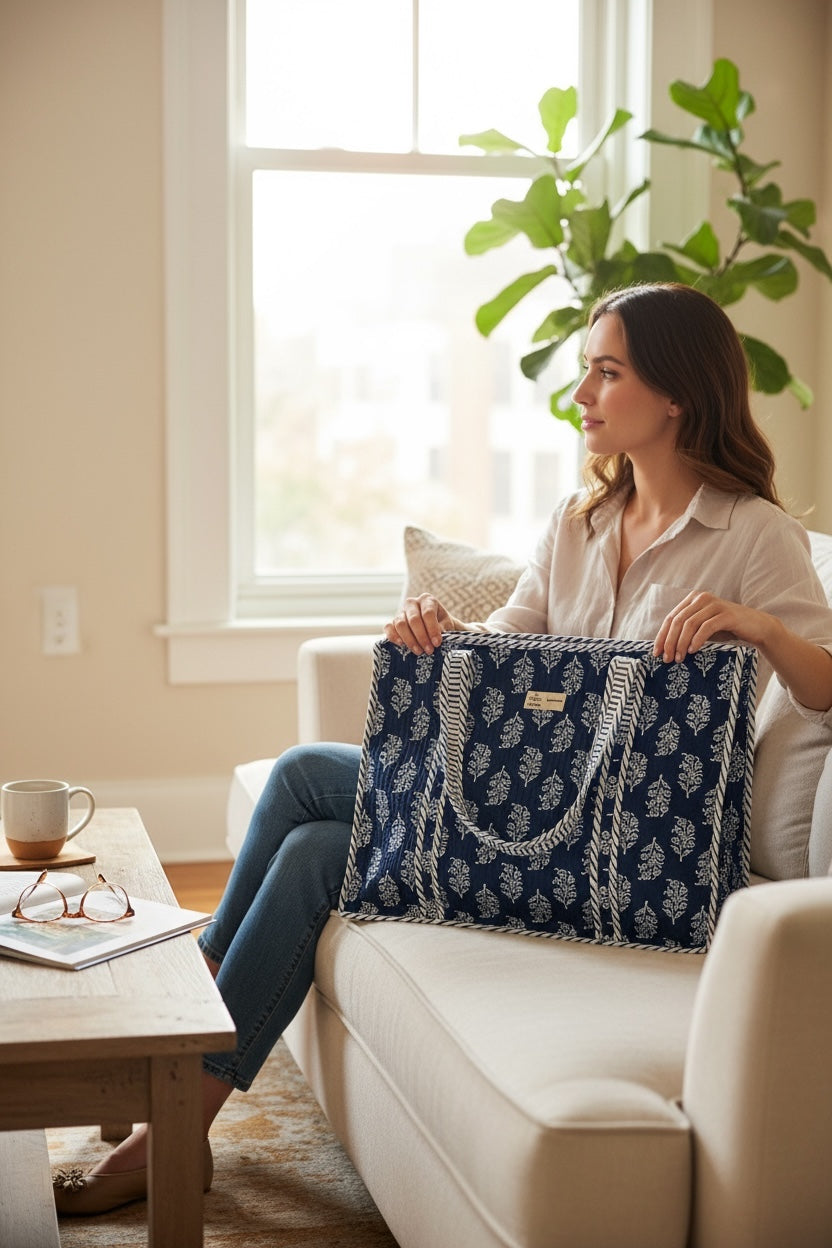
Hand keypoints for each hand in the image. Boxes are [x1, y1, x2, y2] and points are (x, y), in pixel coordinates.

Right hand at [384, 594, 458, 655]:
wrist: (436, 628)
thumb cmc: (443, 625)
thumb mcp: (447, 625)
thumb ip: (444, 628)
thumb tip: (437, 634)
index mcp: (427, 600)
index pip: (428, 613)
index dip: (432, 629)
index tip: (437, 643)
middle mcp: (412, 603)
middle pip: (413, 619)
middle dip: (421, 637)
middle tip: (428, 650)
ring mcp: (401, 612)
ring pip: (400, 624)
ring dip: (410, 640)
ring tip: (419, 651)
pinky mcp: (392, 622)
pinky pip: (388, 627)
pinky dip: (393, 636)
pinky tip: (401, 645)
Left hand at [653, 591, 771, 661]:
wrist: (756, 627)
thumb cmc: (726, 629)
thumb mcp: (702, 628)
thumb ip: (686, 631)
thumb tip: (665, 648)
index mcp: (693, 599)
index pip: (671, 618)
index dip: (662, 636)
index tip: (656, 653)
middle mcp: (702, 598)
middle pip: (678, 621)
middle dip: (670, 642)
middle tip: (667, 659)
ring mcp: (714, 604)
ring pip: (689, 624)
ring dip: (681, 643)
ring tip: (679, 658)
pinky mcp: (726, 614)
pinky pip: (706, 627)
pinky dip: (697, 640)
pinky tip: (693, 650)